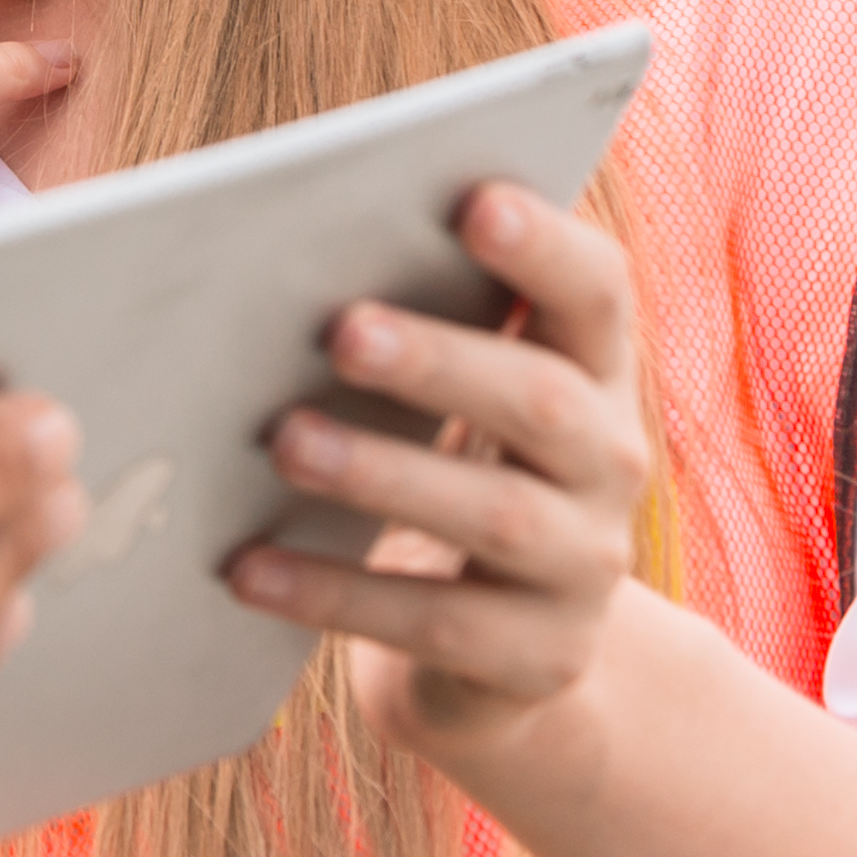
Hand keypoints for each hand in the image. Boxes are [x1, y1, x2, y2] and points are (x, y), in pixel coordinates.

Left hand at [226, 180, 649, 789]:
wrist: (494, 653)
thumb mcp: (438, 399)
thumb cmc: (435, 469)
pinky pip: (437, 622)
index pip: (595, 292)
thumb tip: (248, 249)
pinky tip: (247, 570)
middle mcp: (609, 461)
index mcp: (588, 370)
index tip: (475, 201)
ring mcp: (584, 564)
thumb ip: (390, 323)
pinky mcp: (539, 655)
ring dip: (385, 474)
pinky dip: (335, 593)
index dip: (544, 247)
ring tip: (286, 442)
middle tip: (342, 330)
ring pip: (494, 513)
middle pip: (542, 399)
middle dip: (441, 361)